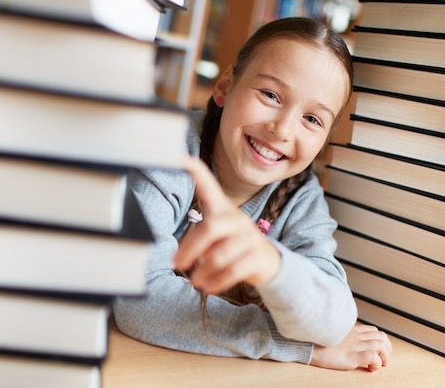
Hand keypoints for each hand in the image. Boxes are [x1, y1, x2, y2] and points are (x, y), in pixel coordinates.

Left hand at [173, 156, 280, 293]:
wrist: (269, 263)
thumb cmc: (233, 247)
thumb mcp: (217, 237)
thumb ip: (199, 239)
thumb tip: (175, 257)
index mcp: (223, 210)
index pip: (209, 185)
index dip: (196, 171)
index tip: (179, 158)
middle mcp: (237, 219)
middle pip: (211, 228)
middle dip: (190, 248)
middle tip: (176, 263)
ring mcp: (250, 237)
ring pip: (222, 253)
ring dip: (204, 270)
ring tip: (195, 282)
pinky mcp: (258, 256)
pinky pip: (234, 270)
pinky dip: (218, 281)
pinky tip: (208, 287)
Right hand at [310, 324, 391, 371]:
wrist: (309, 345)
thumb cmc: (317, 341)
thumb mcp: (333, 334)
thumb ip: (343, 335)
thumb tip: (347, 343)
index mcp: (351, 330)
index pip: (373, 330)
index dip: (380, 340)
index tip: (379, 349)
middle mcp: (356, 335)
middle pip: (381, 337)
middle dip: (387, 349)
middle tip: (385, 359)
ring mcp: (355, 344)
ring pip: (381, 346)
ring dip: (384, 357)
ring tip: (381, 365)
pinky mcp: (353, 355)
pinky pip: (373, 357)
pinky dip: (376, 363)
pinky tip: (370, 368)